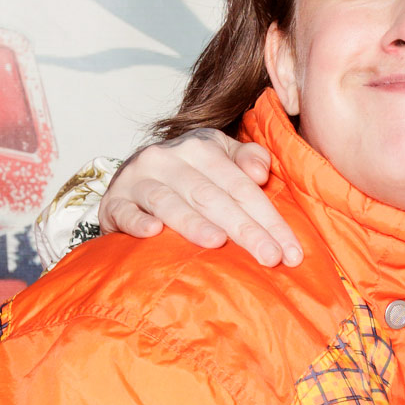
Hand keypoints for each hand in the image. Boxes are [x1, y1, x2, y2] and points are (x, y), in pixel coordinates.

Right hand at [101, 129, 300, 267]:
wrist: (130, 181)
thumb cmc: (187, 176)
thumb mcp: (219, 159)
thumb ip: (246, 160)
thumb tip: (262, 171)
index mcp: (201, 147)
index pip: (242, 186)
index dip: (269, 218)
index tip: (291, 252)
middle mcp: (168, 158)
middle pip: (212, 196)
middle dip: (244, 229)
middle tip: (270, 257)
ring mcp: (138, 179)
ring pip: (169, 201)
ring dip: (193, 222)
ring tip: (218, 243)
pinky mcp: (113, 202)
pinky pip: (125, 211)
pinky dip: (137, 221)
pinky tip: (152, 233)